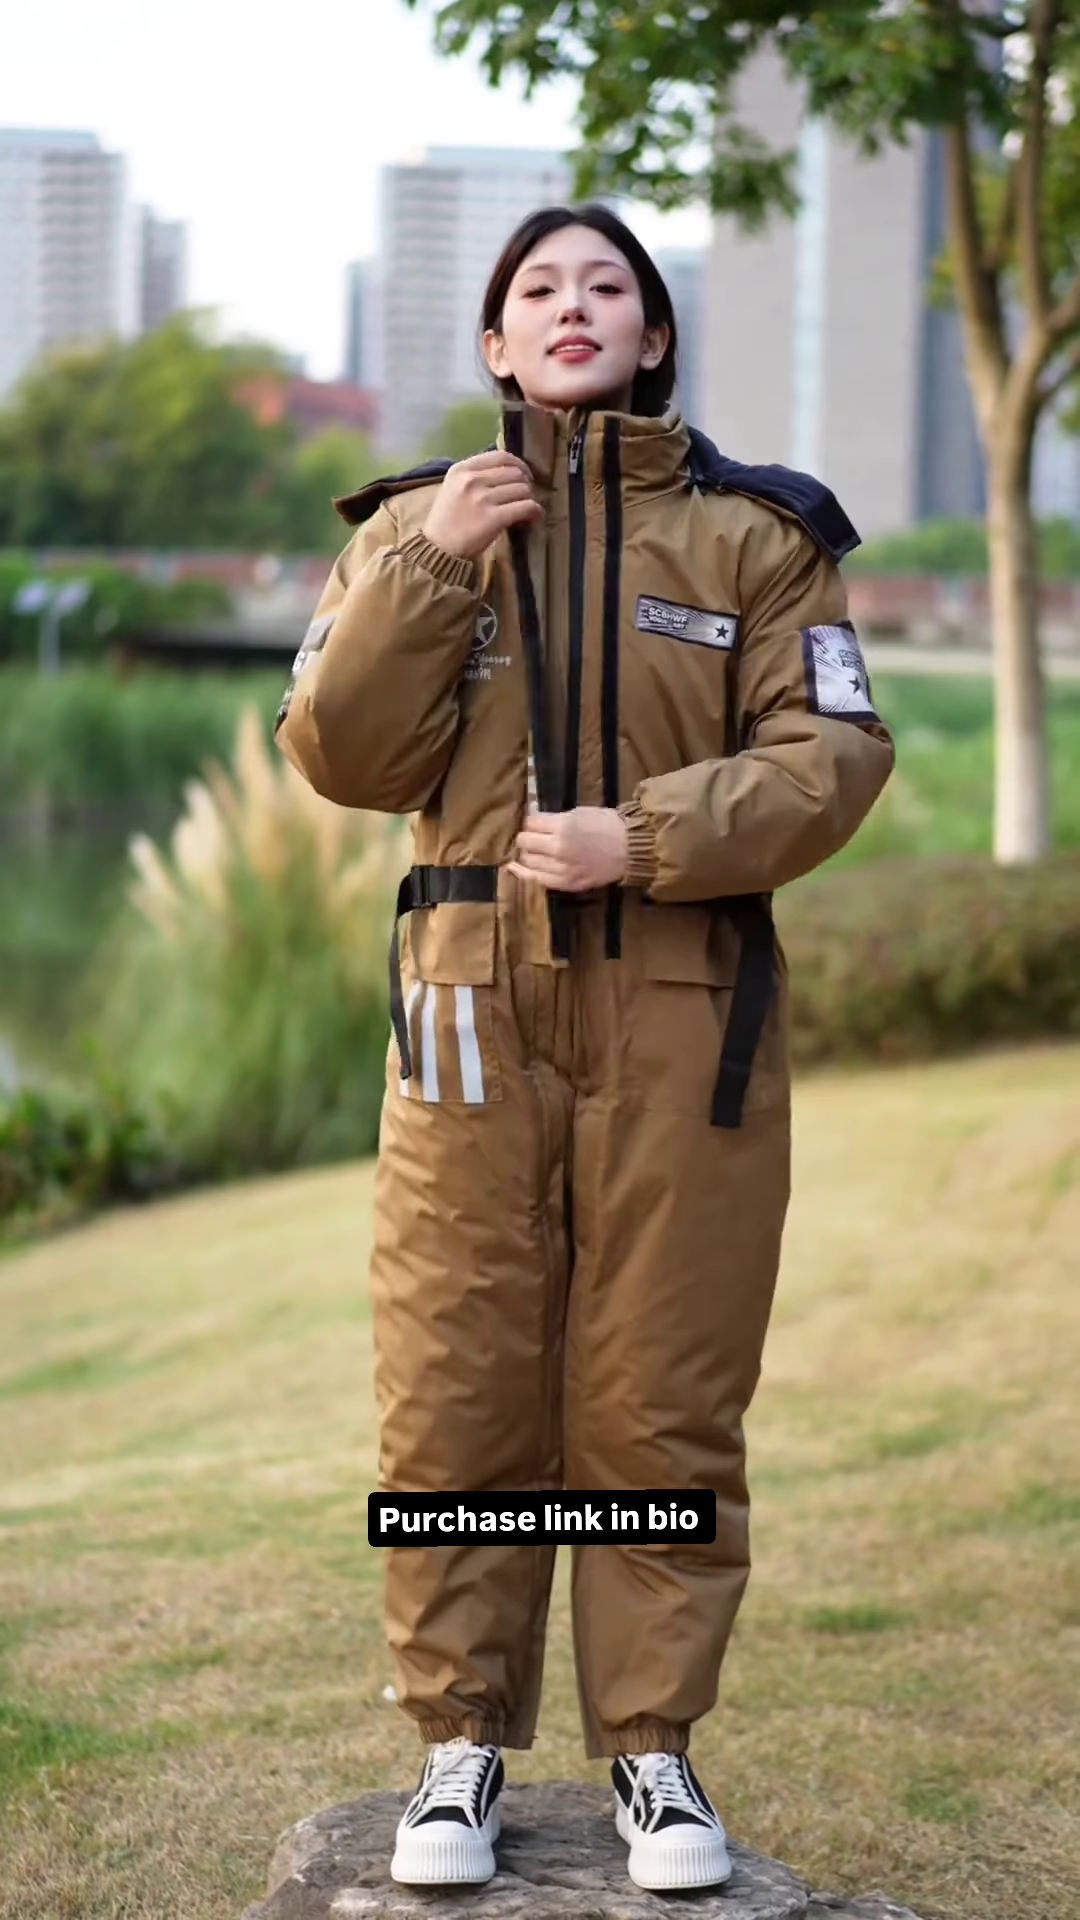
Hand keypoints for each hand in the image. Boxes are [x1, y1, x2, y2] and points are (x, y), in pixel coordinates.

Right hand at [423, 451, 542, 559]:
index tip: (524, 476)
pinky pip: (525, 507)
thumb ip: (475, 477)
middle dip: (525, 485)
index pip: (500, 456)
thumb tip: (508, 474)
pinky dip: (534, 511)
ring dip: (529, 499)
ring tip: (527, 510)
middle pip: (515, 473)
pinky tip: (533, 516)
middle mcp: (472, 479)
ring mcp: (482, 498)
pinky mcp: (493, 518)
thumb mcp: (453, 489)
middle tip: (524, 498)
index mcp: (461, 469)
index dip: (519, 464)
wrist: (437, 549)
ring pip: (522, 489)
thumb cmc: (446, 522)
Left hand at [507, 808, 628, 890]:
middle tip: (535, 837)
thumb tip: (533, 817)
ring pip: (528, 861)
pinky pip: (536, 880)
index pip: (531, 823)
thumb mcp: (580, 812)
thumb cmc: (607, 825)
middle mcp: (558, 849)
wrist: (630, 849)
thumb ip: (554, 818)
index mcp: (563, 827)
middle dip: (528, 837)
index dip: (532, 822)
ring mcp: (562, 869)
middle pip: (525, 843)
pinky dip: (525, 873)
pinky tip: (515, 868)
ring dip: (529, 854)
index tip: (536, 823)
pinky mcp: (566, 884)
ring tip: (535, 851)